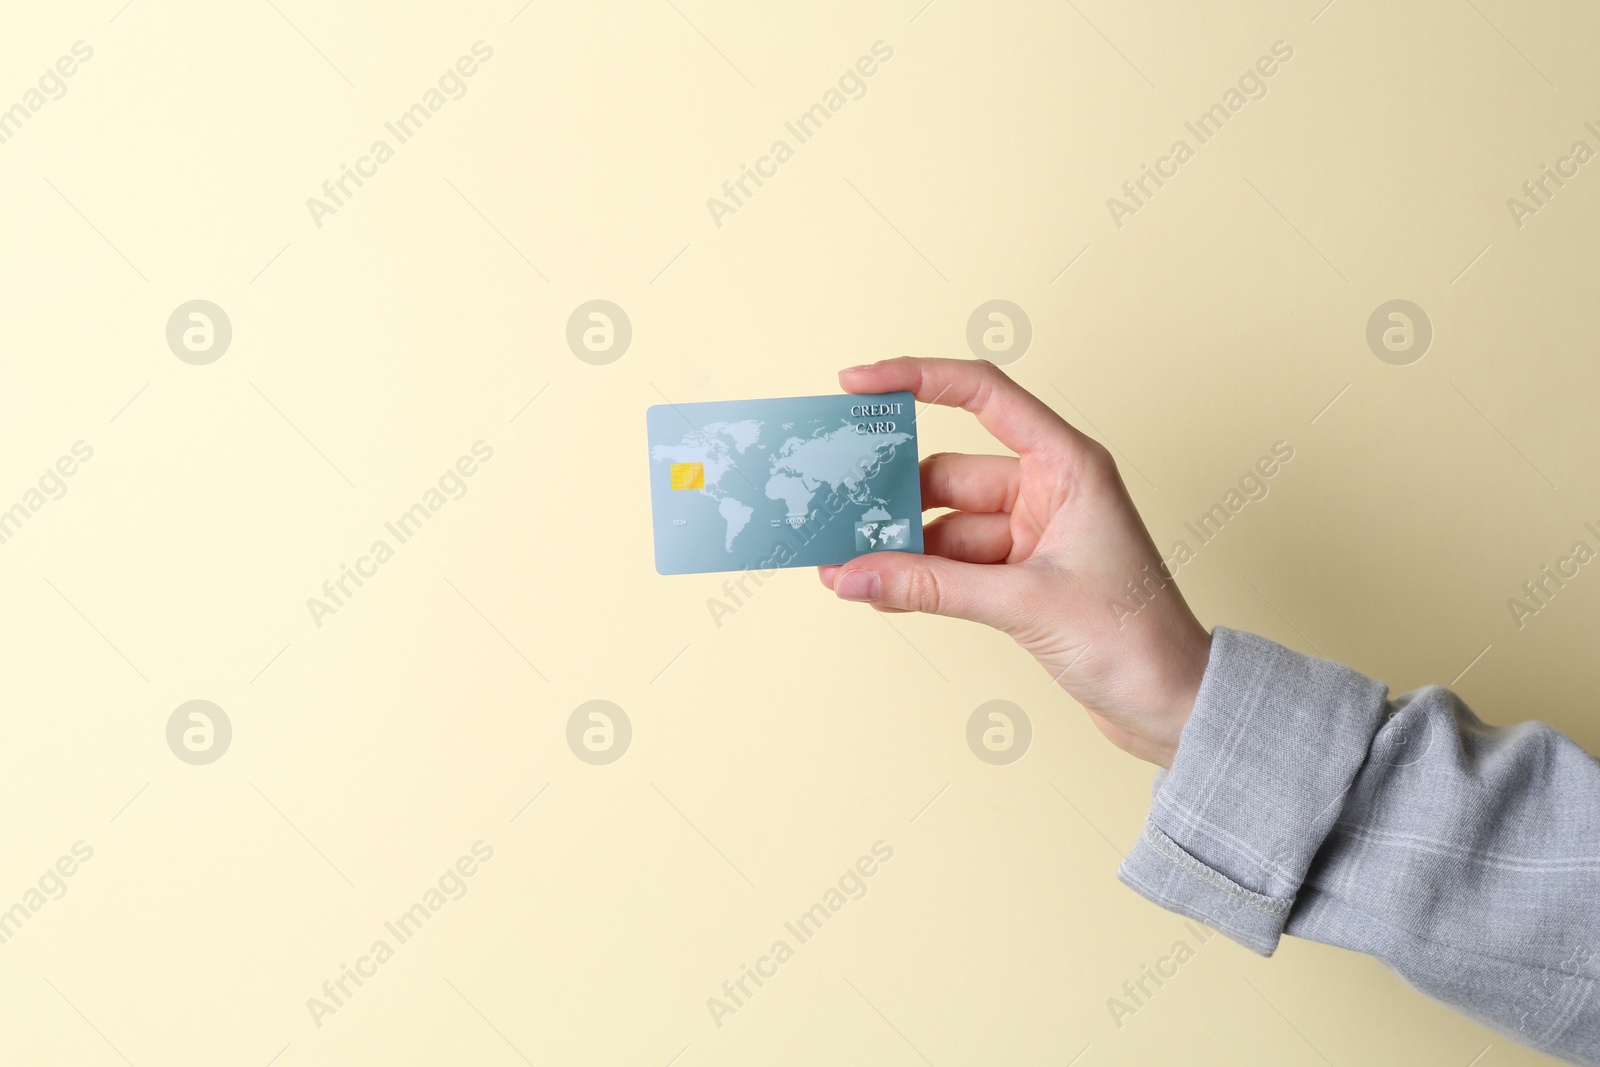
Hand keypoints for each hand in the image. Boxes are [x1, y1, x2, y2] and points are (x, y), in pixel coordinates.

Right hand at [818, 357, 1212, 768]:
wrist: (1174, 706)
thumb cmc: (1136, 641)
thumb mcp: (1024, 604)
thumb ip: (931, 587)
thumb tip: (853, 576)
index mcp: (1067, 464)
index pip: (983, 394)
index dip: (917, 378)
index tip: (858, 383)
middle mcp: (1048, 489)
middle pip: (948, 473)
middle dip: (891, 496)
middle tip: (833, 510)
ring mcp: (1032, 534)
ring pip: (943, 524)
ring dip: (898, 546)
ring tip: (844, 565)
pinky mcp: (1020, 576)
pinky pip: (951, 564)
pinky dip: (916, 576)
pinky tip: (877, 591)